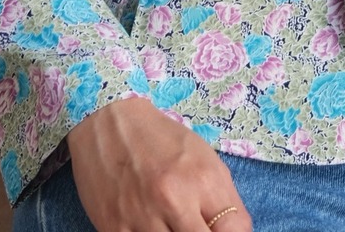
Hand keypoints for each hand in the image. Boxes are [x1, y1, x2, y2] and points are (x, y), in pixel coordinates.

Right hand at [66, 96, 251, 231]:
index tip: (224, 230)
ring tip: (175, 225)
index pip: (236, 230)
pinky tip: (152, 227)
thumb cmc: (161, 139)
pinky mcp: (115, 230)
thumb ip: (220, 198)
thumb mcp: (203, 158)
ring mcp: (143, 218)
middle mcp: (174, 200)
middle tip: (200, 227)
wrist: (108, 124)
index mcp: (202, 179)